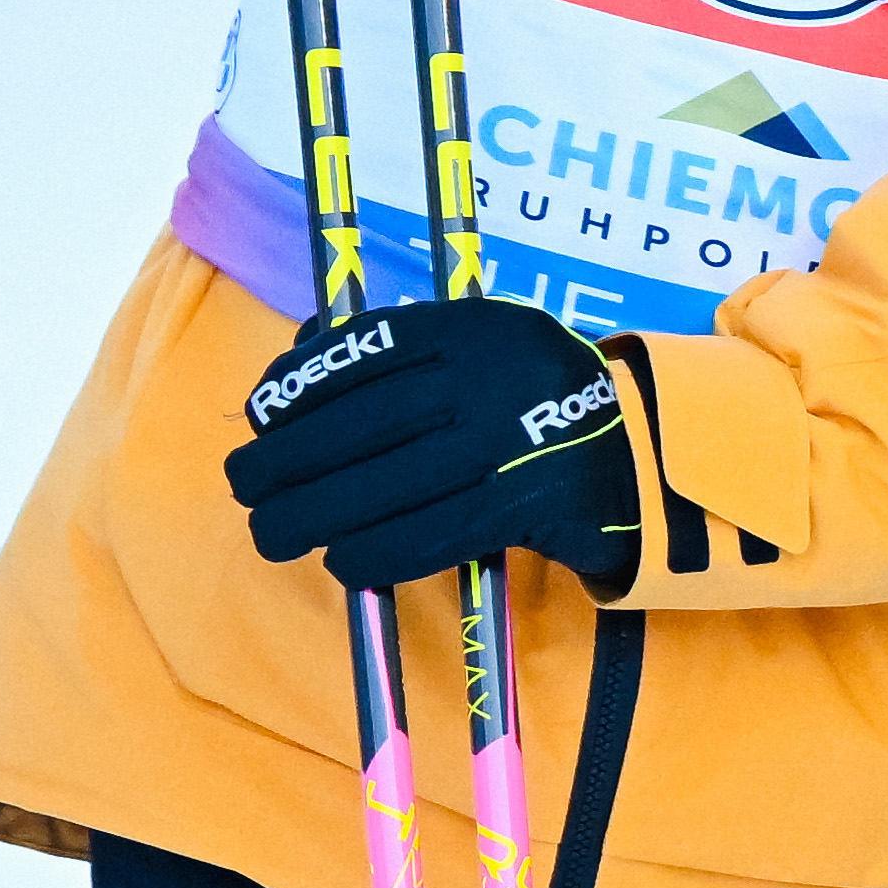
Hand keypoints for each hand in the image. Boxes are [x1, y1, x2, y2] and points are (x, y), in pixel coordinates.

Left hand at [229, 297, 639, 595]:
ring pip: (386, 486)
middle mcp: (497, 375)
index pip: (368, 349)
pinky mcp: (529, 503)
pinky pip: (430, 535)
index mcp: (480, 326)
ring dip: (313, 517)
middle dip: (286, 461)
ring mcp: (515, 440)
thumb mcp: (484, 348)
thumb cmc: (537, 404)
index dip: (300, 385)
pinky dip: (375, 554)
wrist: (643, 457)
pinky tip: (344, 561)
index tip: (257, 417)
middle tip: (244, 487)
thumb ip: (400, 349)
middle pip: (363, 423)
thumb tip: (293, 363)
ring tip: (274, 532)